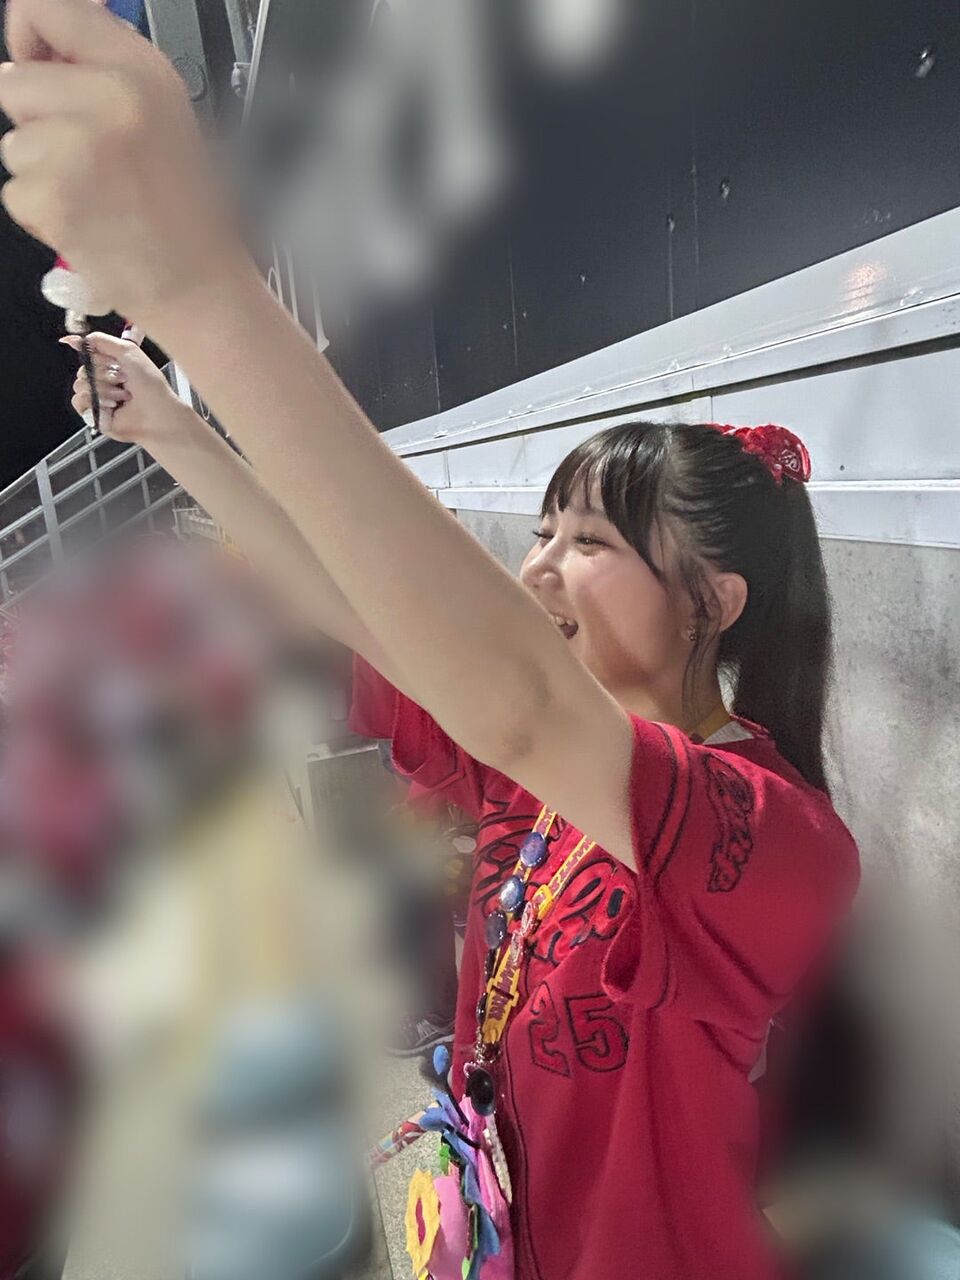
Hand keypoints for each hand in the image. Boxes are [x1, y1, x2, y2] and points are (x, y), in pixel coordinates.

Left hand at [0, 0, 249, 327]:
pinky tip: (89, 223)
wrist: (200, 285)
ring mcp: (77, 147)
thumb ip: (100, 69)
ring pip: (13, 143)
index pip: (43, 7)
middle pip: (13, 83)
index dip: (27, 36)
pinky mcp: (53, 196)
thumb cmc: (185, 212)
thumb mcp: (162, 113)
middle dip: (37, 123)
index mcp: (139, 69)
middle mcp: (108, 98)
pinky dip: (43, 214)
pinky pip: (15, 193)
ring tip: (96, 196)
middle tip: (91, 160)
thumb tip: (40, 39)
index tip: (35, 61)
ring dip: (41, 173)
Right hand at [61, 331, 185, 446]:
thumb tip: (75, 339)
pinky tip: (111, 405)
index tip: (103, 358)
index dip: (93, 355)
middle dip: (102, 374)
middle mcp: (105, 381)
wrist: (157, 413)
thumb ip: (101, 341)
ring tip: (122, 396)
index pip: (88, 354)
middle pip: (82, 369)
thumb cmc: (151, 385)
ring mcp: (99, 397)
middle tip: (123, 380)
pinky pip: (77, 401)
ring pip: (80, 385)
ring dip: (102, 389)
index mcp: (112, 365)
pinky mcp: (94, 414)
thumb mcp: (128, 351)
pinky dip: (93, 401)